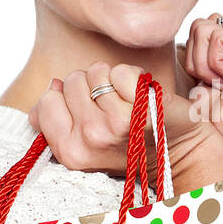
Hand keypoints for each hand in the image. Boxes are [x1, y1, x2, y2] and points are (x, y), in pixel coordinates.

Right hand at [26, 61, 222, 191]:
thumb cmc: (128, 142)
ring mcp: (116, 124)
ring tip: (127, 102)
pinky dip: (132, 76)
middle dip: (89, 88)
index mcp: (70, 152)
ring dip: (111, 81)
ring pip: (96, 73)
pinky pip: (121, 71)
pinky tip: (141, 95)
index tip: (88, 112)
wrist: (176, 151)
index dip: (67, 99)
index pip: (47, 101)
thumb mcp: (84, 142)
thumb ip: (57, 117)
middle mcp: (90, 139)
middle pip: (71, 82)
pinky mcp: (141, 108)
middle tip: (112, 108)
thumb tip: (53, 85)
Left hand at [183, 15, 222, 175]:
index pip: (201, 26)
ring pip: (204, 29)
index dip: (193, 56)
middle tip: (215, 84)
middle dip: (196, 60)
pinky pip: (219, 38)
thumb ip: (200, 45)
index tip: (208, 81)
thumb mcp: (198, 72)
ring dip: (205, 64)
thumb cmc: (216, 113)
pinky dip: (216, 63)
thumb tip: (209, 17)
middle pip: (199, 25)